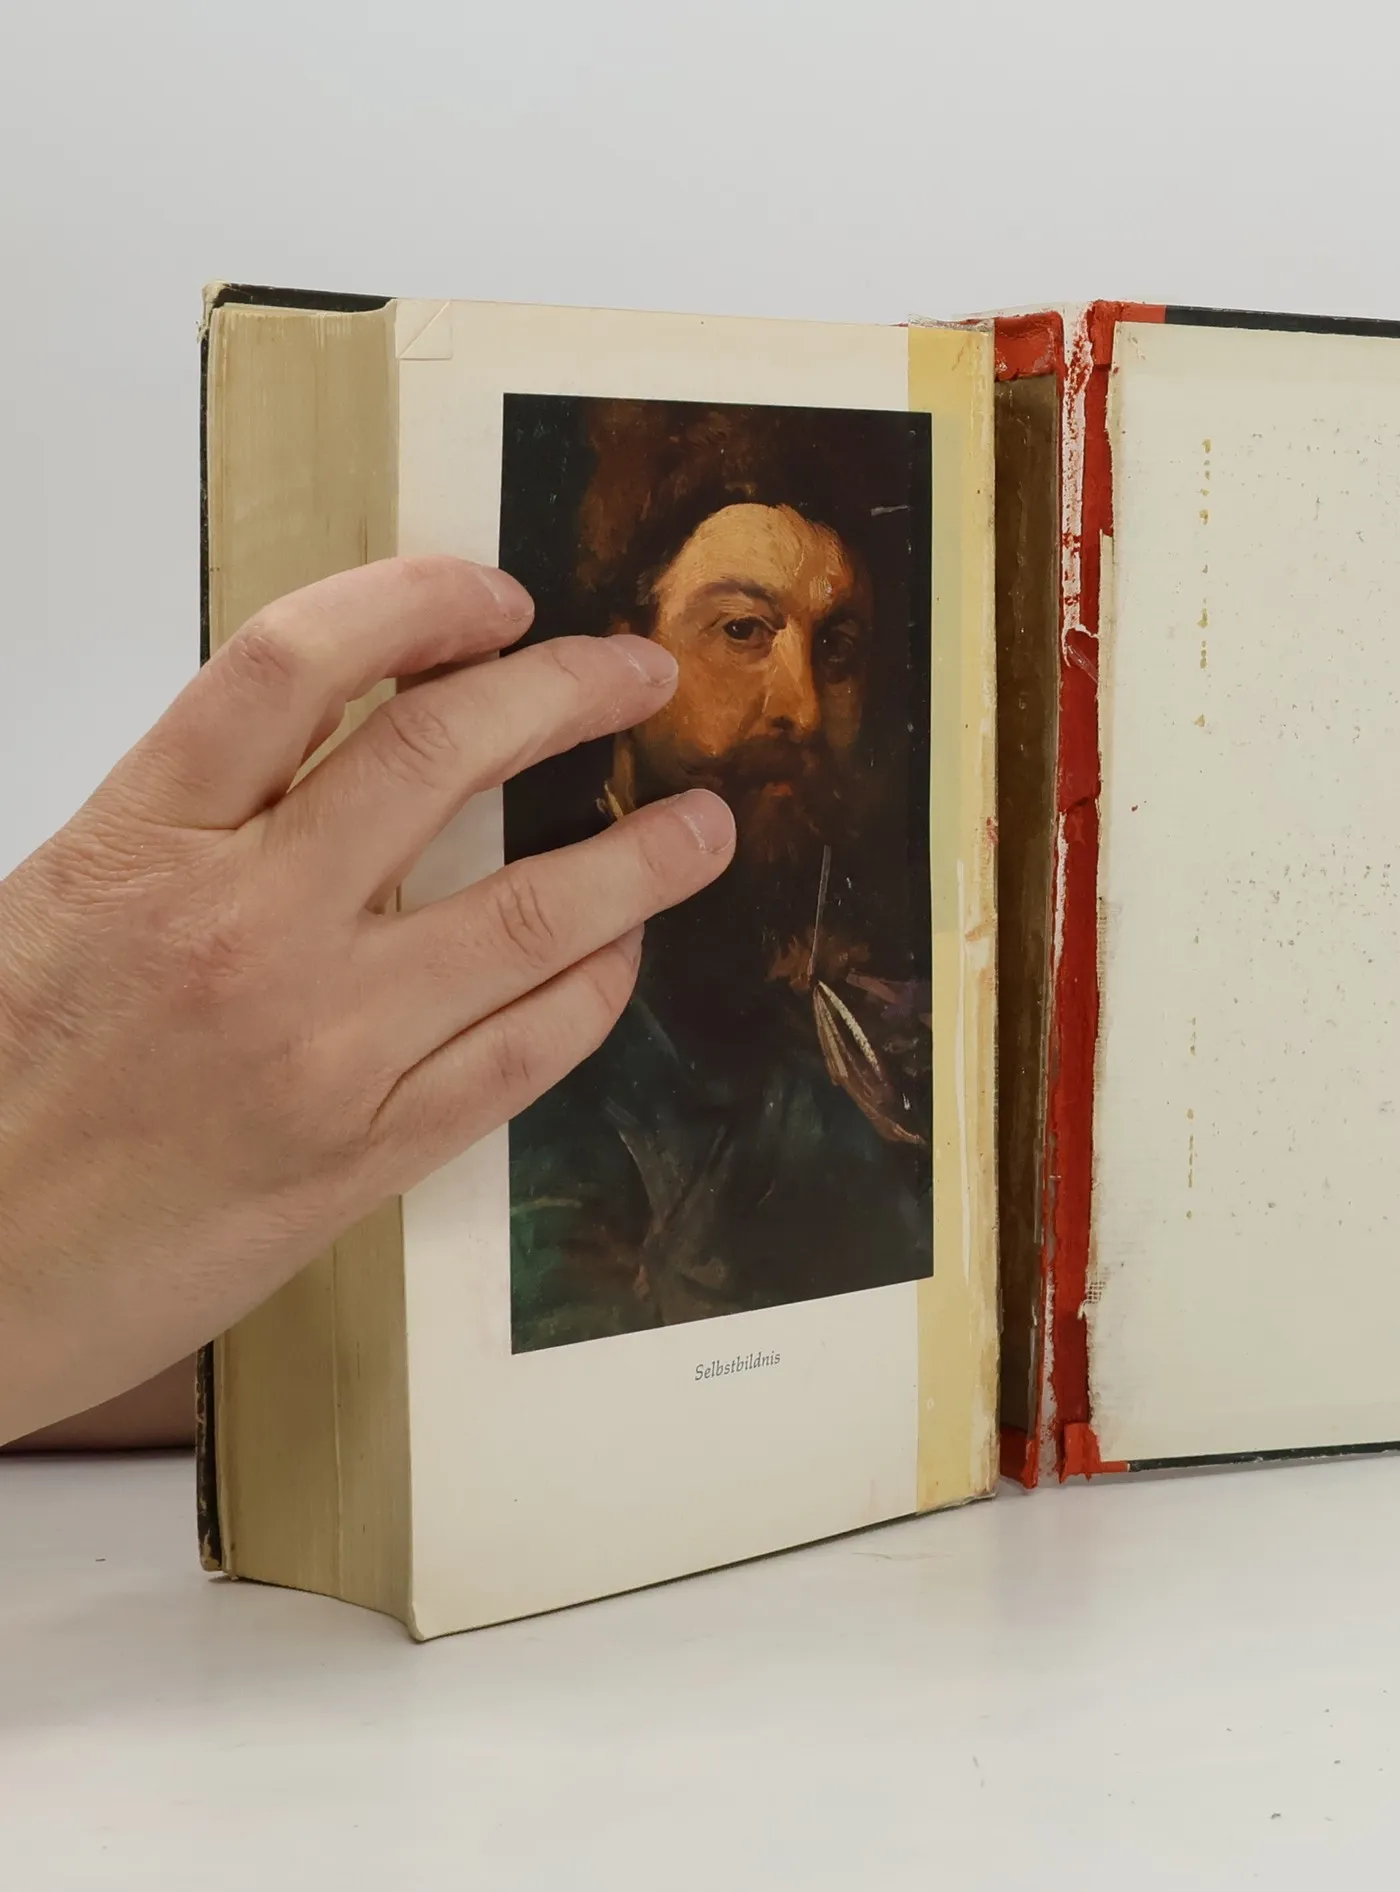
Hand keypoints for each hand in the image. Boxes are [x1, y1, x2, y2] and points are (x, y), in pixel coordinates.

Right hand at [0, 557, 734, 1442]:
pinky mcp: (365, 1154)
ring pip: (527, 914)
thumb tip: (345, 752)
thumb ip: (197, 825)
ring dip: (640, 856)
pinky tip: (623, 955)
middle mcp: (240, 926)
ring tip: (703, 824)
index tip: (494, 596)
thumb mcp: (63, 906)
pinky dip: (593, 992)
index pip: (297, 662)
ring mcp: (318, 1045)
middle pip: (442, 755)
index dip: (416, 602)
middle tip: (639, 675)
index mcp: (139, 844)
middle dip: (568, 692)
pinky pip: (523, 1055)